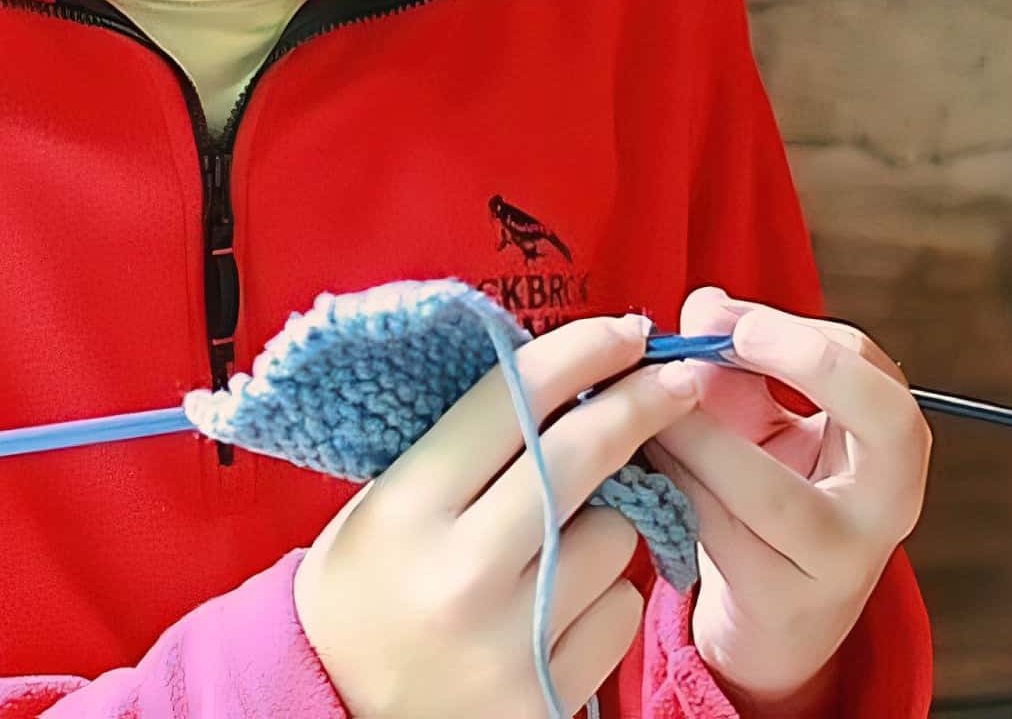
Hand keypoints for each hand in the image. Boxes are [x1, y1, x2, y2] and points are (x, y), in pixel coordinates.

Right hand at [294, 313, 698, 718]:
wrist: (334, 706)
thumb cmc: (369, 581)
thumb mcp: (389, 497)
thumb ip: (467, 444)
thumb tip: (567, 377)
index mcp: (409, 506)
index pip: (512, 401)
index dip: (579, 354)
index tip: (625, 331)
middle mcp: (460, 573)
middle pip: (578, 458)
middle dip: (637, 403)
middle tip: (677, 375)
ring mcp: (508, 644)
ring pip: (612, 536)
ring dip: (610, 517)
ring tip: (558, 538)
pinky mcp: (545, 699)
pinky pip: (618, 611)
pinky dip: (606, 594)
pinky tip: (560, 602)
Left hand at [646, 289, 930, 715]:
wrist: (773, 619)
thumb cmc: (768, 494)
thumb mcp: (762, 419)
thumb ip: (736, 358)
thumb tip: (705, 306)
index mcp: (890, 446)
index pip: (872, 368)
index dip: (800, 333)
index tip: (732, 318)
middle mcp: (887, 505)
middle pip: (882, 418)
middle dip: (802, 361)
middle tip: (720, 339)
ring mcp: (841, 561)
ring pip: (770, 486)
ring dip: (695, 430)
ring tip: (647, 397)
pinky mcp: (781, 600)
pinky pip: (719, 527)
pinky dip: (672, 479)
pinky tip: (639, 452)